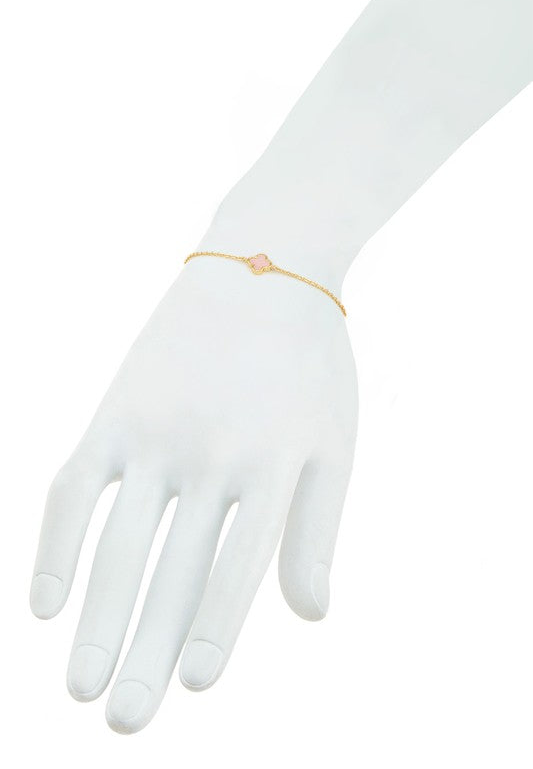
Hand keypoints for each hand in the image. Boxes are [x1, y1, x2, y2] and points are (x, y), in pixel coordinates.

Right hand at [30, 250, 356, 733]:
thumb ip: (318, 529)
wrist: (261, 268)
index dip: (213, 632)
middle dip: (146, 652)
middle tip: (122, 726)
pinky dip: (55, 545)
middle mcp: (208, 453)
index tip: (193, 687)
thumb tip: (311, 618)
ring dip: (95, 619)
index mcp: (271, 463)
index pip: (238, 568)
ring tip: (78, 688)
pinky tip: (42, 607)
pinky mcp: (114, 411)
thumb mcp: (331, 442)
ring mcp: (153, 432)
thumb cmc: (308, 365)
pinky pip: (73, 487)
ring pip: (118, 542)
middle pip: (171, 570)